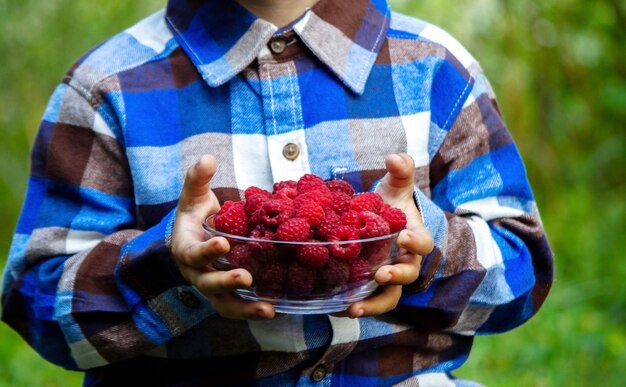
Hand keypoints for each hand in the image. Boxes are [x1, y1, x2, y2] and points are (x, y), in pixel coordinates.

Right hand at [170, 155, 274, 319]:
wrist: (193, 238)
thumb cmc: (195, 215)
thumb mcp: (193, 196)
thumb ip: (197, 178)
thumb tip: (207, 158)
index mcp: (186, 248)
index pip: (193, 252)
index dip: (206, 250)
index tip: (223, 244)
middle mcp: (196, 272)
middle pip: (207, 283)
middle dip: (225, 282)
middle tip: (245, 277)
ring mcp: (211, 287)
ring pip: (224, 303)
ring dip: (245, 308)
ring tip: (268, 309)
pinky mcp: (227, 296)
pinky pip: (238, 307)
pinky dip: (254, 311)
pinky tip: (275, 310)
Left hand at [340, 153, 433, 317]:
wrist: (380, 223)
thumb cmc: (390, 204)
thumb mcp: (396, 185)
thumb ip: (401, 170)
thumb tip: (395, 158)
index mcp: (414, 237)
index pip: (423, 242)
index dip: (416, 242)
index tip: (403, 238)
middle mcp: (405, 261)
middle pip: (408, 274)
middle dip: (396, 275)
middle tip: (381, 274)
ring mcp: (389, 277)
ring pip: (389, 297)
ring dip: (374, 304)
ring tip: (354, 309)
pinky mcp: (371, 287)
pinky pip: (368, 301)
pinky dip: (357, 307)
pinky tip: (338, 309)